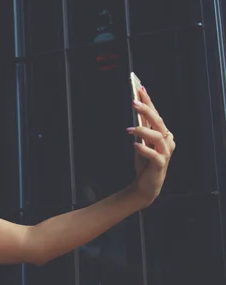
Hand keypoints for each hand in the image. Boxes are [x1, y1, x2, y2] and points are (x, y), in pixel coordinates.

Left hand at [127, 87, 175, 206]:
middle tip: (133, 102)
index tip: (140, 88)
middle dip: (146, 110)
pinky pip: (154, 155)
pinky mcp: (161, 164)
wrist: (146, 185)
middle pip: (159, 122)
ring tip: (129, 129)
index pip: (156, 114)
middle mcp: (167, 140)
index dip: (148, 101)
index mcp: (163, 133)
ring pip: (158, 137)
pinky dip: (144, 149)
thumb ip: (140, 129)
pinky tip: (135, 145)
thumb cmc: (144, 162)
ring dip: (143, 131)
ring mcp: (166, 152)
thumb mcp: (140, 142)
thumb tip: (135, 110)